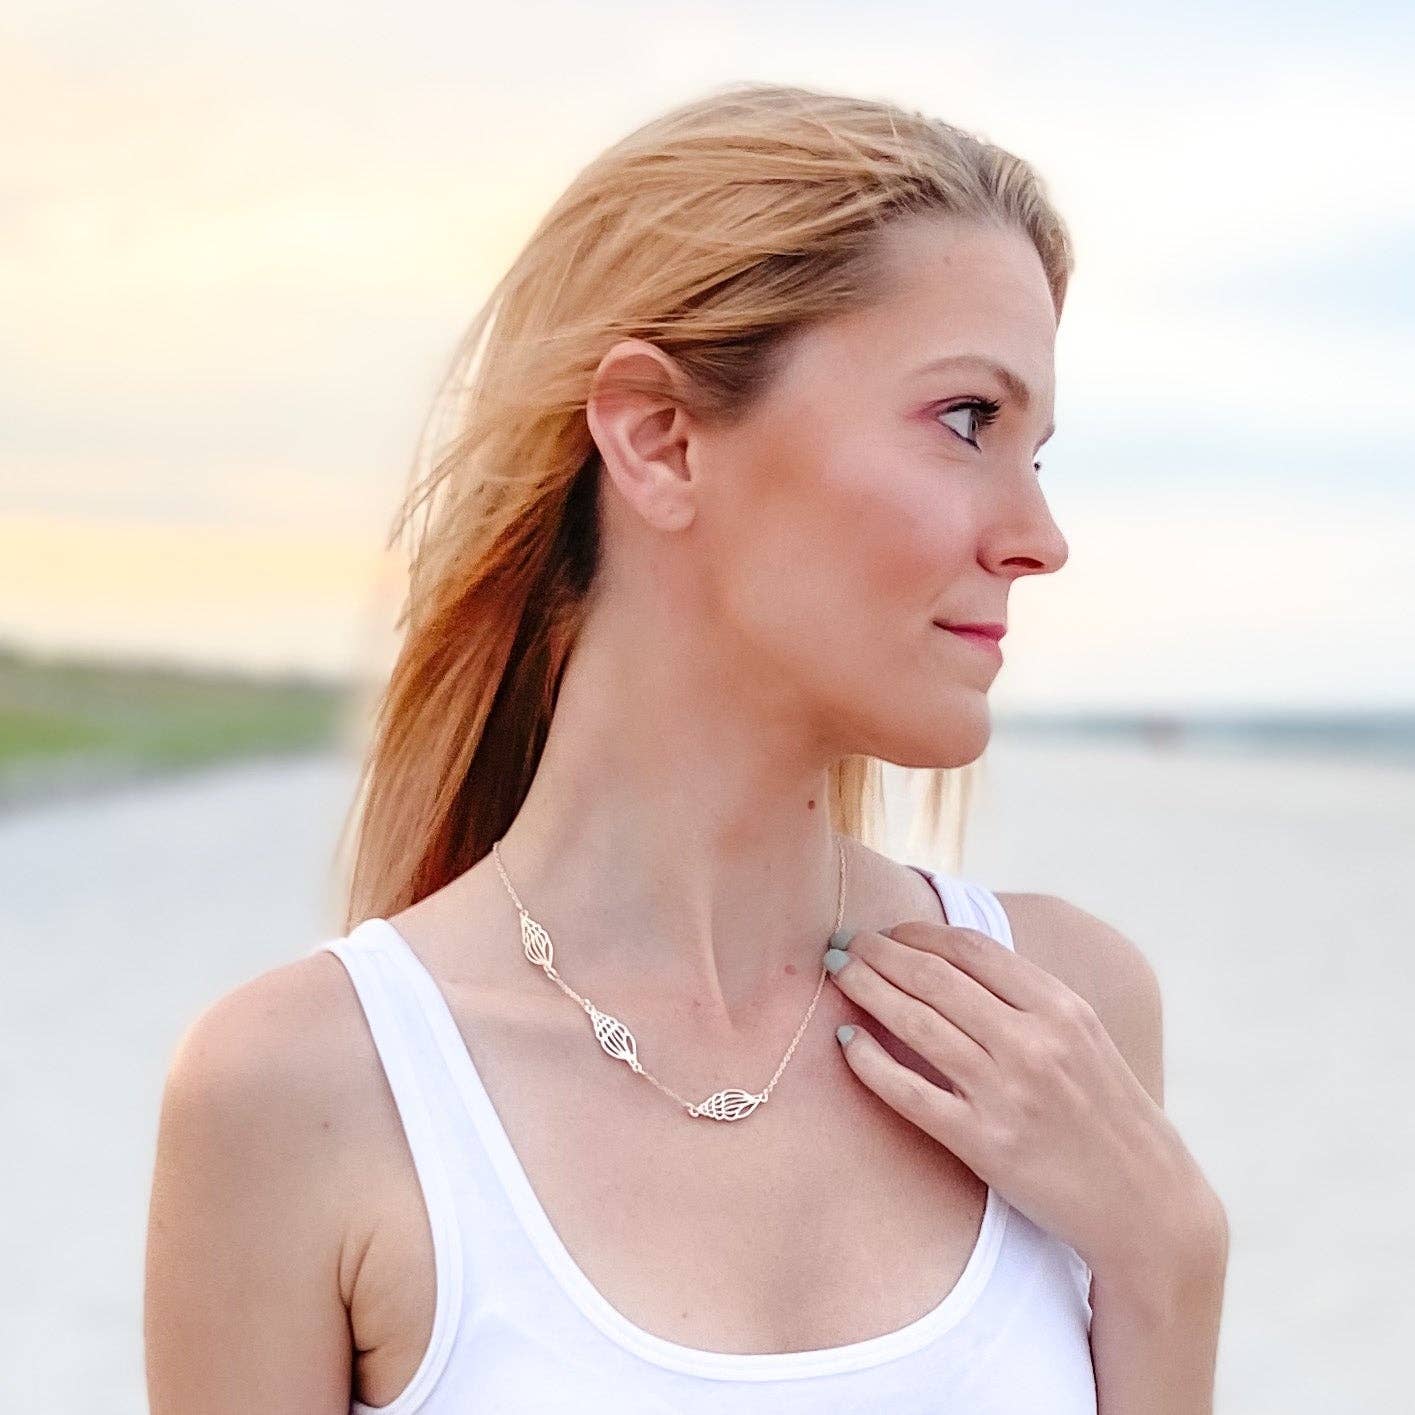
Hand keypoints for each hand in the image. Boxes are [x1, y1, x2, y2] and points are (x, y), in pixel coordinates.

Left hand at [826, 921, 1217, 1278]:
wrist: (1145, 1203)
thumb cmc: (1107, 1113)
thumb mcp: (1084, 1036)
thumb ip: (1028, 998)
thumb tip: (956, 957)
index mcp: (1061, 1008)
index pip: (973, 950)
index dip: (919, 933)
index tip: (887, 929)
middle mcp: (1034, 1044)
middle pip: (936, 978)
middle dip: (881, 953)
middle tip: (844, 942)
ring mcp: (1008, 1094)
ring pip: (917, 1024)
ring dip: (868, 990)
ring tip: (838, 975)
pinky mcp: (985, 1145)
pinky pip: (911, 1093)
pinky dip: (871, 1062)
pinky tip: (846, 1041)